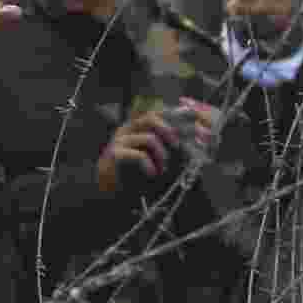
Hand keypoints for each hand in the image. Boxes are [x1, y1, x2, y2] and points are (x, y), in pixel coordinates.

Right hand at [96, 97, 217, 192]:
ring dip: (162, 153)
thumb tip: (191, 135)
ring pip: (149, 137)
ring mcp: (120, 141)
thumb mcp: (155, 157)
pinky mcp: (115, 155)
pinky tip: (151, 173)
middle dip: (172, 128)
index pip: (157, 112)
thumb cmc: (132, 174)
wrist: (107, 190)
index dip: (176, 112)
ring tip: (164, 168)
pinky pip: (139, 155)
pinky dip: (149, 165)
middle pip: (151, 117)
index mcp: (136, 126)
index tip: (195, 114)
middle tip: (182, 142)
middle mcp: (127, 129)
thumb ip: (169, 145)